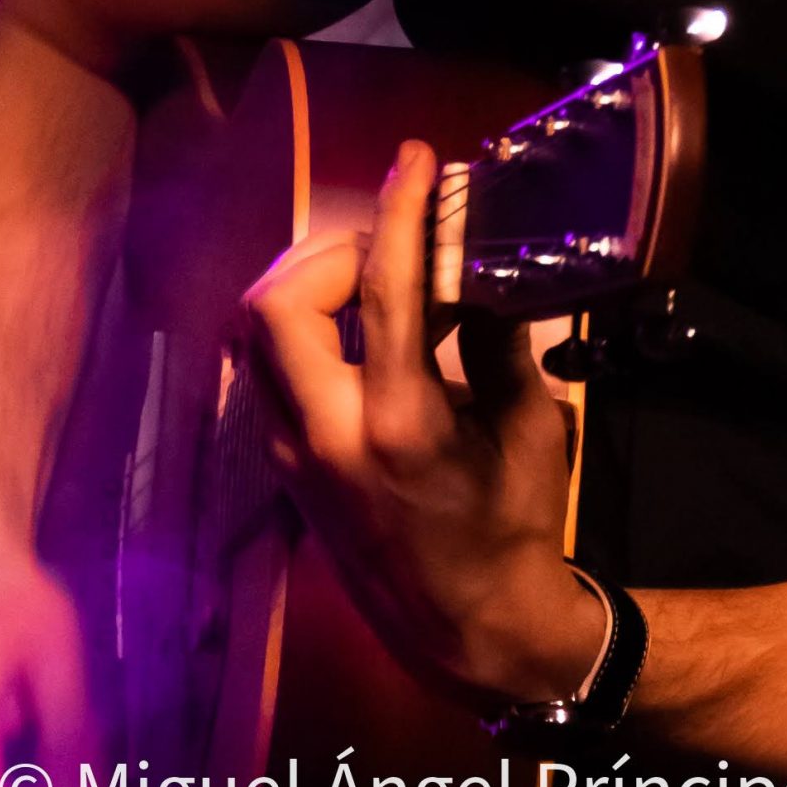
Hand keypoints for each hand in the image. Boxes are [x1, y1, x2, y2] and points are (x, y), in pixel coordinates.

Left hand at [243, 140, 603, 707]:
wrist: (468, 629)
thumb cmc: (514, 527)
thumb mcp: (532, 427)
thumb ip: (503, 339)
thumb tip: (484, 264)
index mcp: (400, 423)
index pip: (383, 288)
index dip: (399, 209)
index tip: (416, 158)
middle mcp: (327, 435)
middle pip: (278, 302)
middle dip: (330, 248)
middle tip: (388, 241)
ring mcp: (292, 455)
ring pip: (255, 334)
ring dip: (305, 283)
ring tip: (370, 276)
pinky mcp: (282, 467)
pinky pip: (266, 370)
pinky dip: (302, 328)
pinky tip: (357, 328)